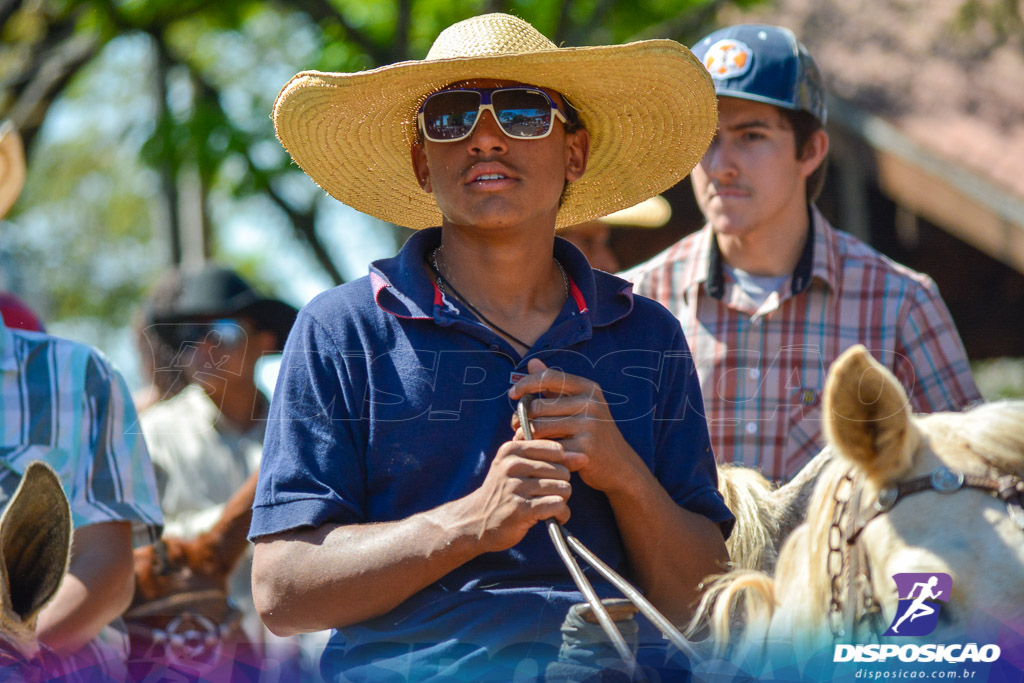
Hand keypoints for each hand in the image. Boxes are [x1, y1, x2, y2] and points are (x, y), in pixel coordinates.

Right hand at [462, 439, 585, 552]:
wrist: (476, 520)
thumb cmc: (504, 491)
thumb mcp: (518, 467)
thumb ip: (550, 460)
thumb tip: (584, 457)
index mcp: (512, 449)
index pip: (556, 450)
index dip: (560, 466)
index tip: (549, 477)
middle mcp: (512, 465)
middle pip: (563, 471)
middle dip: (561, 486)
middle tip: (547, 496)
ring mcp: (515, 487)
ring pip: (563, 489)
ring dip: (562, 501)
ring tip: (548, 506)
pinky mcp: (521, 509)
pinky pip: (558, 505)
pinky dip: (561, 514)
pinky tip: (552, 517)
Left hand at [509, 358, 636, 493]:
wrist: (619, 465)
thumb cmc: (592, 432)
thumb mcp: (578, 404)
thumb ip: (554, 385)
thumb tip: (532, 362)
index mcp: (588, 388)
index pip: (549, 377)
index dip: (526, 383)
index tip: (512, 394)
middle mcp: (591, 403)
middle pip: (538, 406)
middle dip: (522, 418)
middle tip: (516, 427)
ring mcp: (589, 426)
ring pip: (538, 427)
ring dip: (526, 436)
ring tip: (525, 440)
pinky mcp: (585, 449)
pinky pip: (547, 447)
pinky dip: (539, 451)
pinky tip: (539, 454)